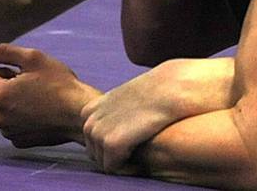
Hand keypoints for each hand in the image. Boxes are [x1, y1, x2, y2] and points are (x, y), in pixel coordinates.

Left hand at [0, 44, 100, 148]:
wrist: (79, 114)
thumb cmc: (59, 84)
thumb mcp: (33, 58)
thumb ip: (3, 52)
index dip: (7, 69)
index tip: (26, 74)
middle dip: (10, 87)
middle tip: (36, 86)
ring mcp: (8, 132)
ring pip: (4, 108)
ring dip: (16, 102)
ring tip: (40, 100)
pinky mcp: (19, 141)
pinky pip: (13, 123)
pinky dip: (23, 117)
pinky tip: (41, 113)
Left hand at [81, 58, 234, 172]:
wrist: (168, 89)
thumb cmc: (152, 96)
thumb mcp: (123, 101)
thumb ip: (113, 116)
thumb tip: (118, 131)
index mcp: (89, 110)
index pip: (92, 141)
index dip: (111, 144)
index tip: (131, 137)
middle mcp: (88, 121)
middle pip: (95, 154)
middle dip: (113, 154)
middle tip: (137, 144)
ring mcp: (98, 132)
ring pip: (103, 162)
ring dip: (121, 160)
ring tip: (141, 146)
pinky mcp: (111, 143)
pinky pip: (112, 167)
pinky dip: (127, 166)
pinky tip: (142, 151)